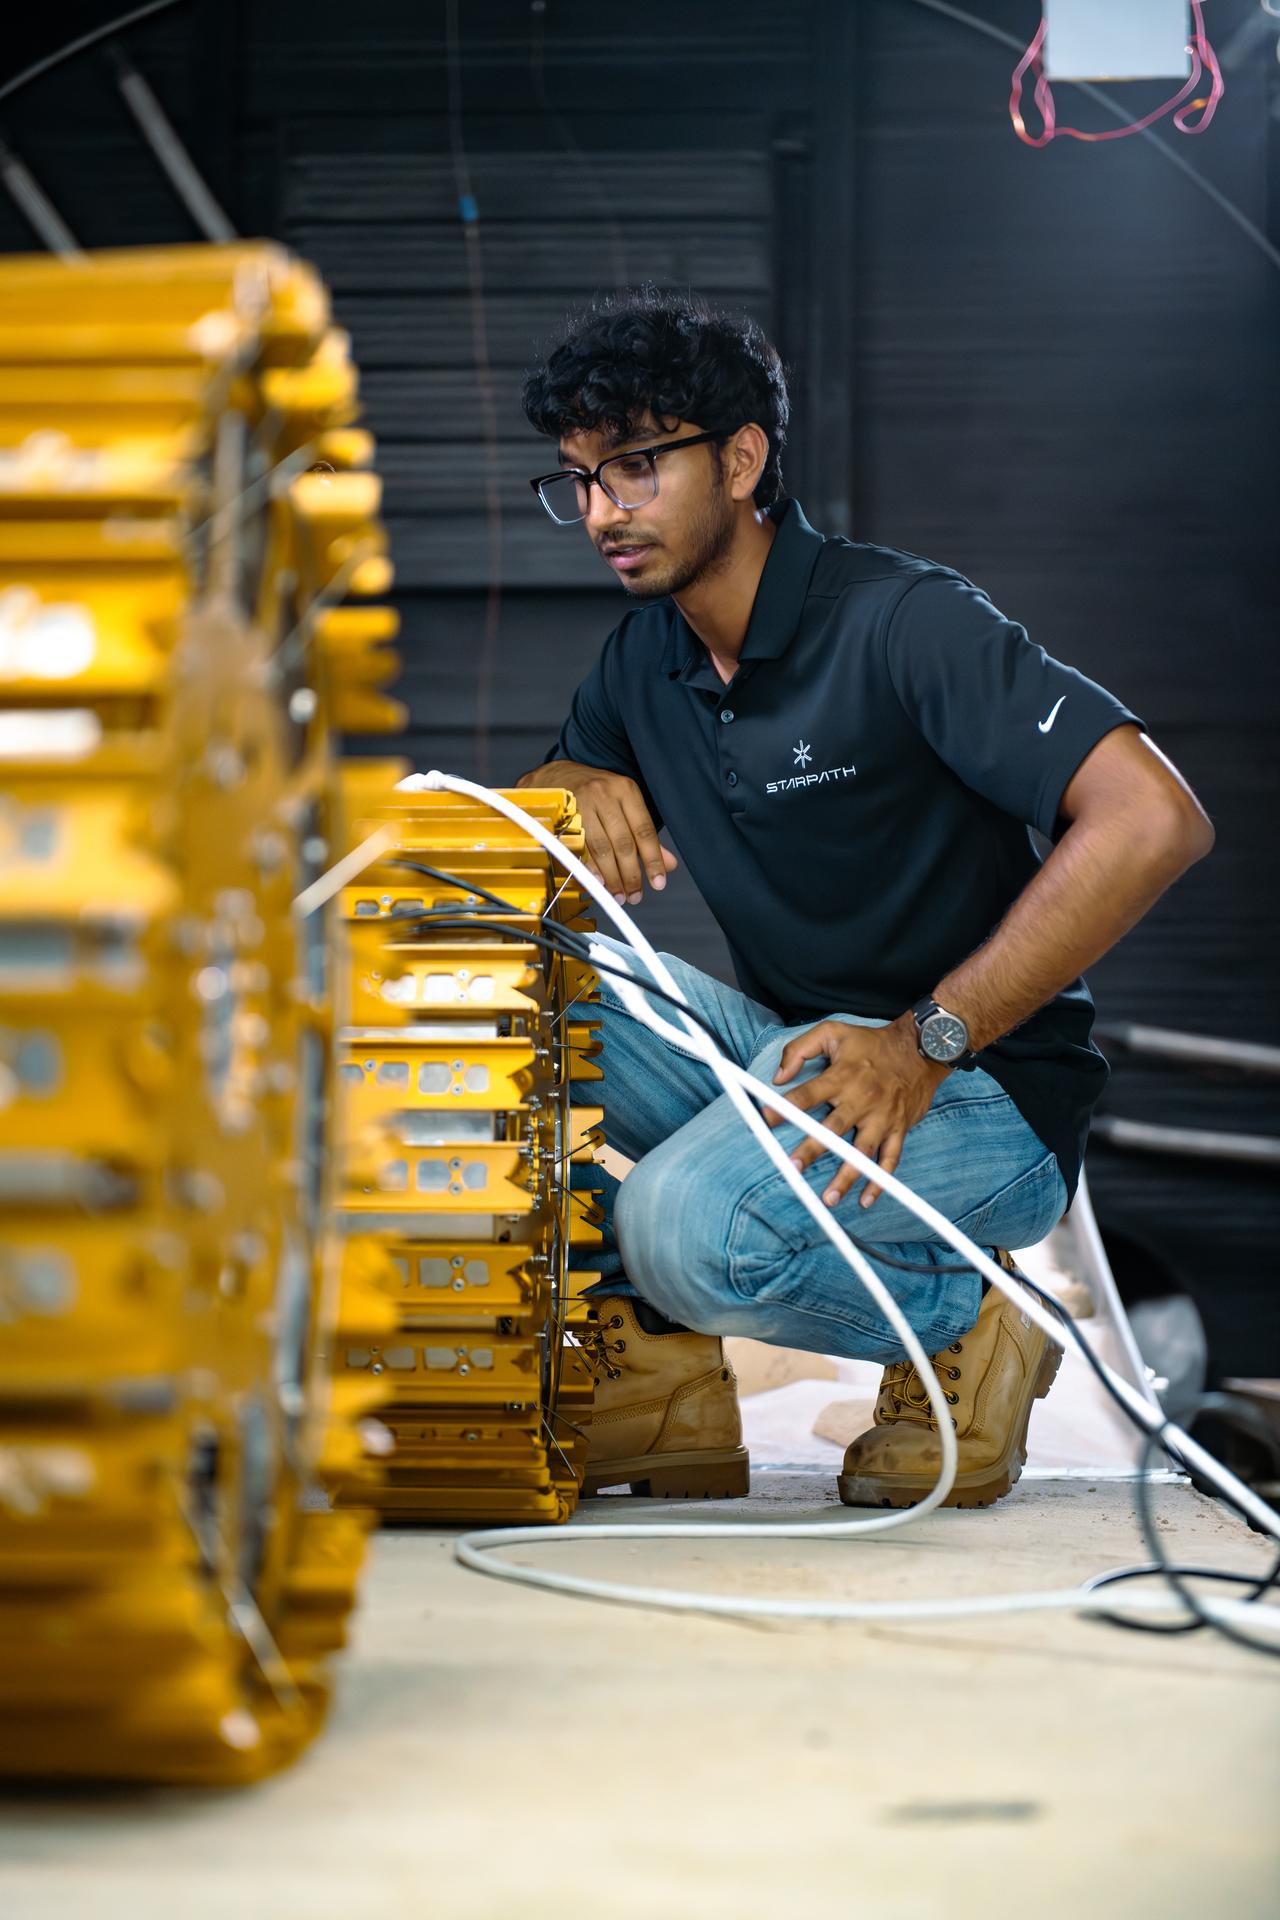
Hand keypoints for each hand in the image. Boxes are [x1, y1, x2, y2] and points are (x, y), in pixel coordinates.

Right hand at [516, 759, 677, 902]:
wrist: (557, 777)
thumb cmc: (597, 794)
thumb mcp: (625, 805)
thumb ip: (645, 836)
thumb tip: (668, 864)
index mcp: (626, 790)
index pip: (644, 831)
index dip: (653, 860)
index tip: (658, 883)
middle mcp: (605, 794)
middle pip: (623, 843)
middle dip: (630, 874)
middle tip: (635, 896)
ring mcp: (582, 804)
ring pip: (601, 848)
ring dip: (611, 877)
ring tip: (619, 895)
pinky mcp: (563, 817)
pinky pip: (580, 849)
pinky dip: (590, 868)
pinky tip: (597, 882)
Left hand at [766, 1017, 947, 1209]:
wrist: (922, 1048)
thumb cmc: (872, 1042)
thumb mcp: (833, 1032)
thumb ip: (800, 1049)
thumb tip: (778, 1076)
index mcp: (841, 1077)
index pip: (806, 1095)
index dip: (784, 1108)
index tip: (763, 1122)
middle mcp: (861, 1100)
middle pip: (833, 1129)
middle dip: (812, 1149)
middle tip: (793, 1167)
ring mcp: (881, 1117)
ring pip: (862, 1152)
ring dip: (846, 1177)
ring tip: (828, 1198)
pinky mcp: (898, 1128)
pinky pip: (890, 1159)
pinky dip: (880, 1181)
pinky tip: (865, 1200)